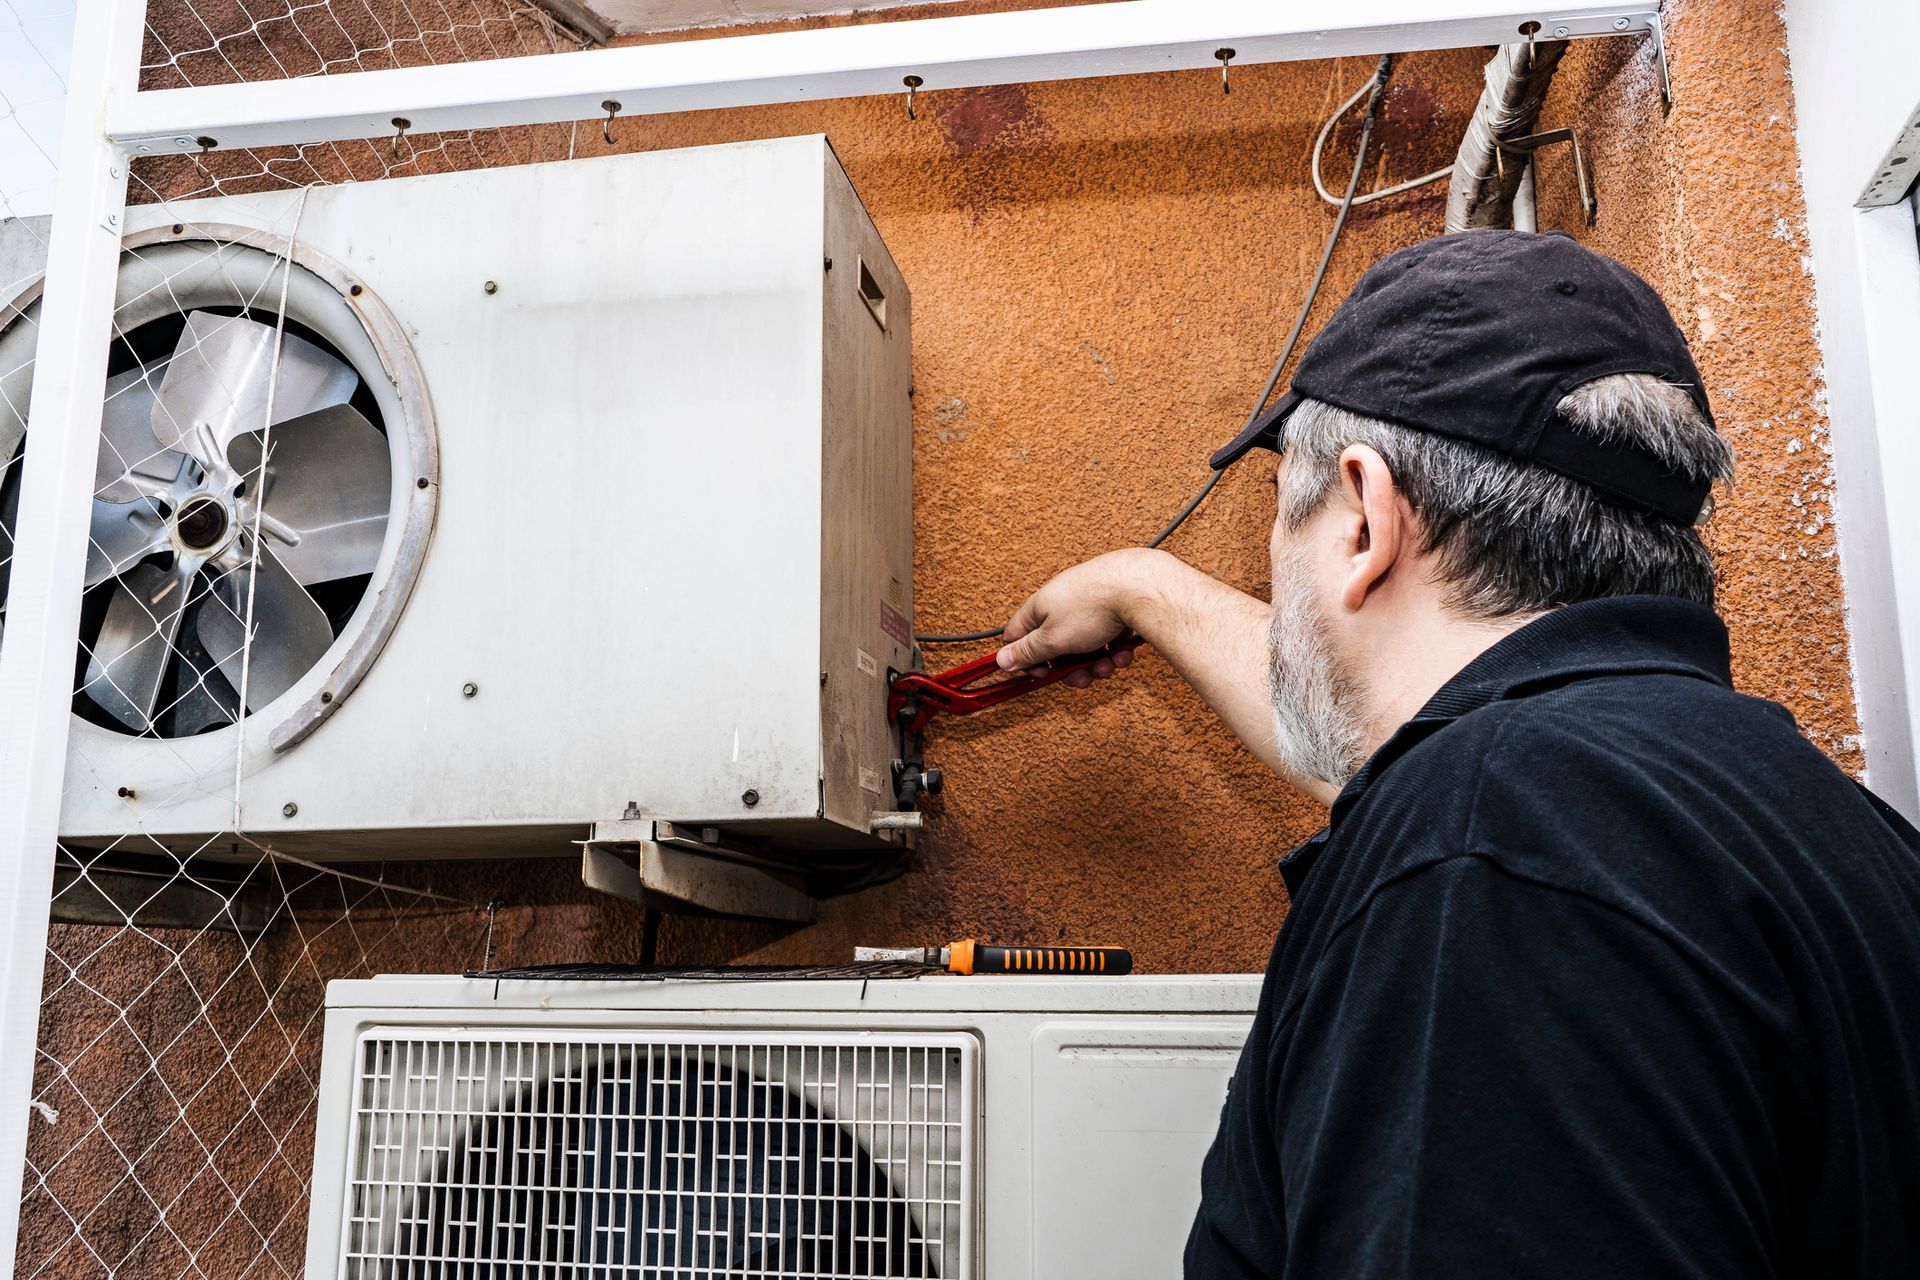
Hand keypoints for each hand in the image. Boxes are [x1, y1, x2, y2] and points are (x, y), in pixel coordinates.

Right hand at [995, 550, 1151, 687]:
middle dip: (1071, 668)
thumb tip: (1002, 660)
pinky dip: (1113, 649)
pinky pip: (1106, 637)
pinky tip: (1122, 652)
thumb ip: (1028, 651)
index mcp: (1039, 607)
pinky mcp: (1112, 607)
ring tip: (1109, 665)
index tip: (1041, 674)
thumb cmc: (1094, 606)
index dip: (1025, 660)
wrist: (1138, 587)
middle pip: (1056, 647)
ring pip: (1085, 646)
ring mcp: (1088, 604)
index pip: (1017, 636)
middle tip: (1083, 677)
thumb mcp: (1053, 639)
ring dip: (1096, 663)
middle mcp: (1061, 603)